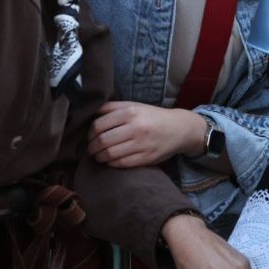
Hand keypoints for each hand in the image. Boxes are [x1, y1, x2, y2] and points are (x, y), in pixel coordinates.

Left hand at [87, 101, 203, 167]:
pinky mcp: (147, 158)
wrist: (180, 128)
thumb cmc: (153, 116)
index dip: (90, 133)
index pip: (99, 125)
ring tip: (98, 156)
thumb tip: (90, 112)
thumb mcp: (135, 105)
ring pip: (110, 154)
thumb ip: (113, 107)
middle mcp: (136, 127)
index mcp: (131, 112)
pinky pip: (122, 163)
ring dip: (99, 157)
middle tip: (90, 149)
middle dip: (92, 147)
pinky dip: (111, 163)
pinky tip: (110, 160)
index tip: (89, 137)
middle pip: (103, 140)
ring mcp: (142, 144)